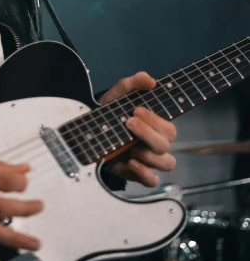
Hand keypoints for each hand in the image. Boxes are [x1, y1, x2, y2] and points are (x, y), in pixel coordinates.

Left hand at [100, 71, 176, 186]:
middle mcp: (156, 145)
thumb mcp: (119, 94)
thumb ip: (133, 83)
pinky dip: (144, 172)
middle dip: (148, 133)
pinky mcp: (137, 174)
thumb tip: (151, 80)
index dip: (156, 120)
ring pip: (166, 163)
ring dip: (149, 153)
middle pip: (167, 144)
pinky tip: (131, 161)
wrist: (91, 130)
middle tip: (129, 122)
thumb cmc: (112, 111)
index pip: (169, 128)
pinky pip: (152, 180)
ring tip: (130, 145)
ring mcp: (148, 160)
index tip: (136, 110)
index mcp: (156, 127)